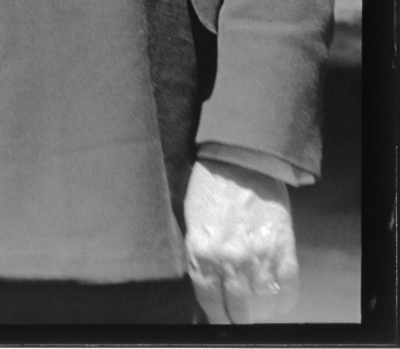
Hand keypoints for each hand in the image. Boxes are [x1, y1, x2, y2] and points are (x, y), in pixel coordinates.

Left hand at [184, 157, 298, 322]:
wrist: (238, 161)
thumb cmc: (209, 190)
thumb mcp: (192, 225)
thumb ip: (200, 257)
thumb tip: (209, 288)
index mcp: (200, 254)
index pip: (210, 302)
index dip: (218, 317)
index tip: (222, 321)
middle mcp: (229, 261)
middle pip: (239, 309)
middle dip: (241, 318)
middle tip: (242, 318)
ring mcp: (259, 256)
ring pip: (265, 304)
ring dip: (264, 312)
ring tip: (261, 311)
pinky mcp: (284, 249)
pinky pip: (289, 287)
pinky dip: (285, 298)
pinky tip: (279, 298)